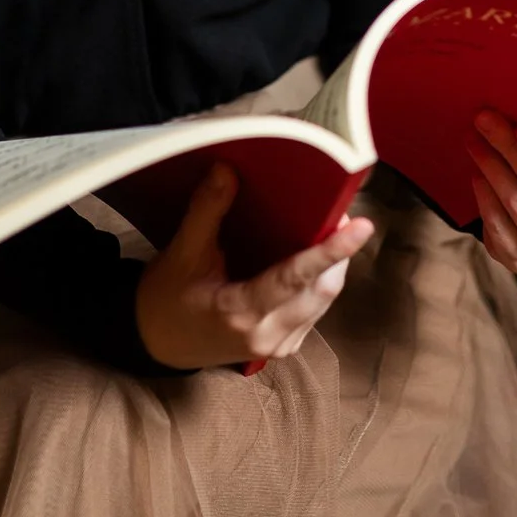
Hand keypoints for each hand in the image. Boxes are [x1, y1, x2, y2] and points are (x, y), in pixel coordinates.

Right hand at [134, 163, 375, 370]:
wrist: (156, 345)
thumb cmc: (165, 301)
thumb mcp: (181, 254)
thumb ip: (207, 212)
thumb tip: (227, 169)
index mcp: (241, 313)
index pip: (295, 278)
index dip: (331, 251)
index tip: (361, 227)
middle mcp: (267, 335)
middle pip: (322, 289)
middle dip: (339, 252)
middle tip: (341, 212)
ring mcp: (279, 346)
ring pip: (323, 301)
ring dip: (333, 266)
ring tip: (333, 228)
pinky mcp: (284, 347)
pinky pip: (314, 311)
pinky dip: (320, 282)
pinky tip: (314, 259)